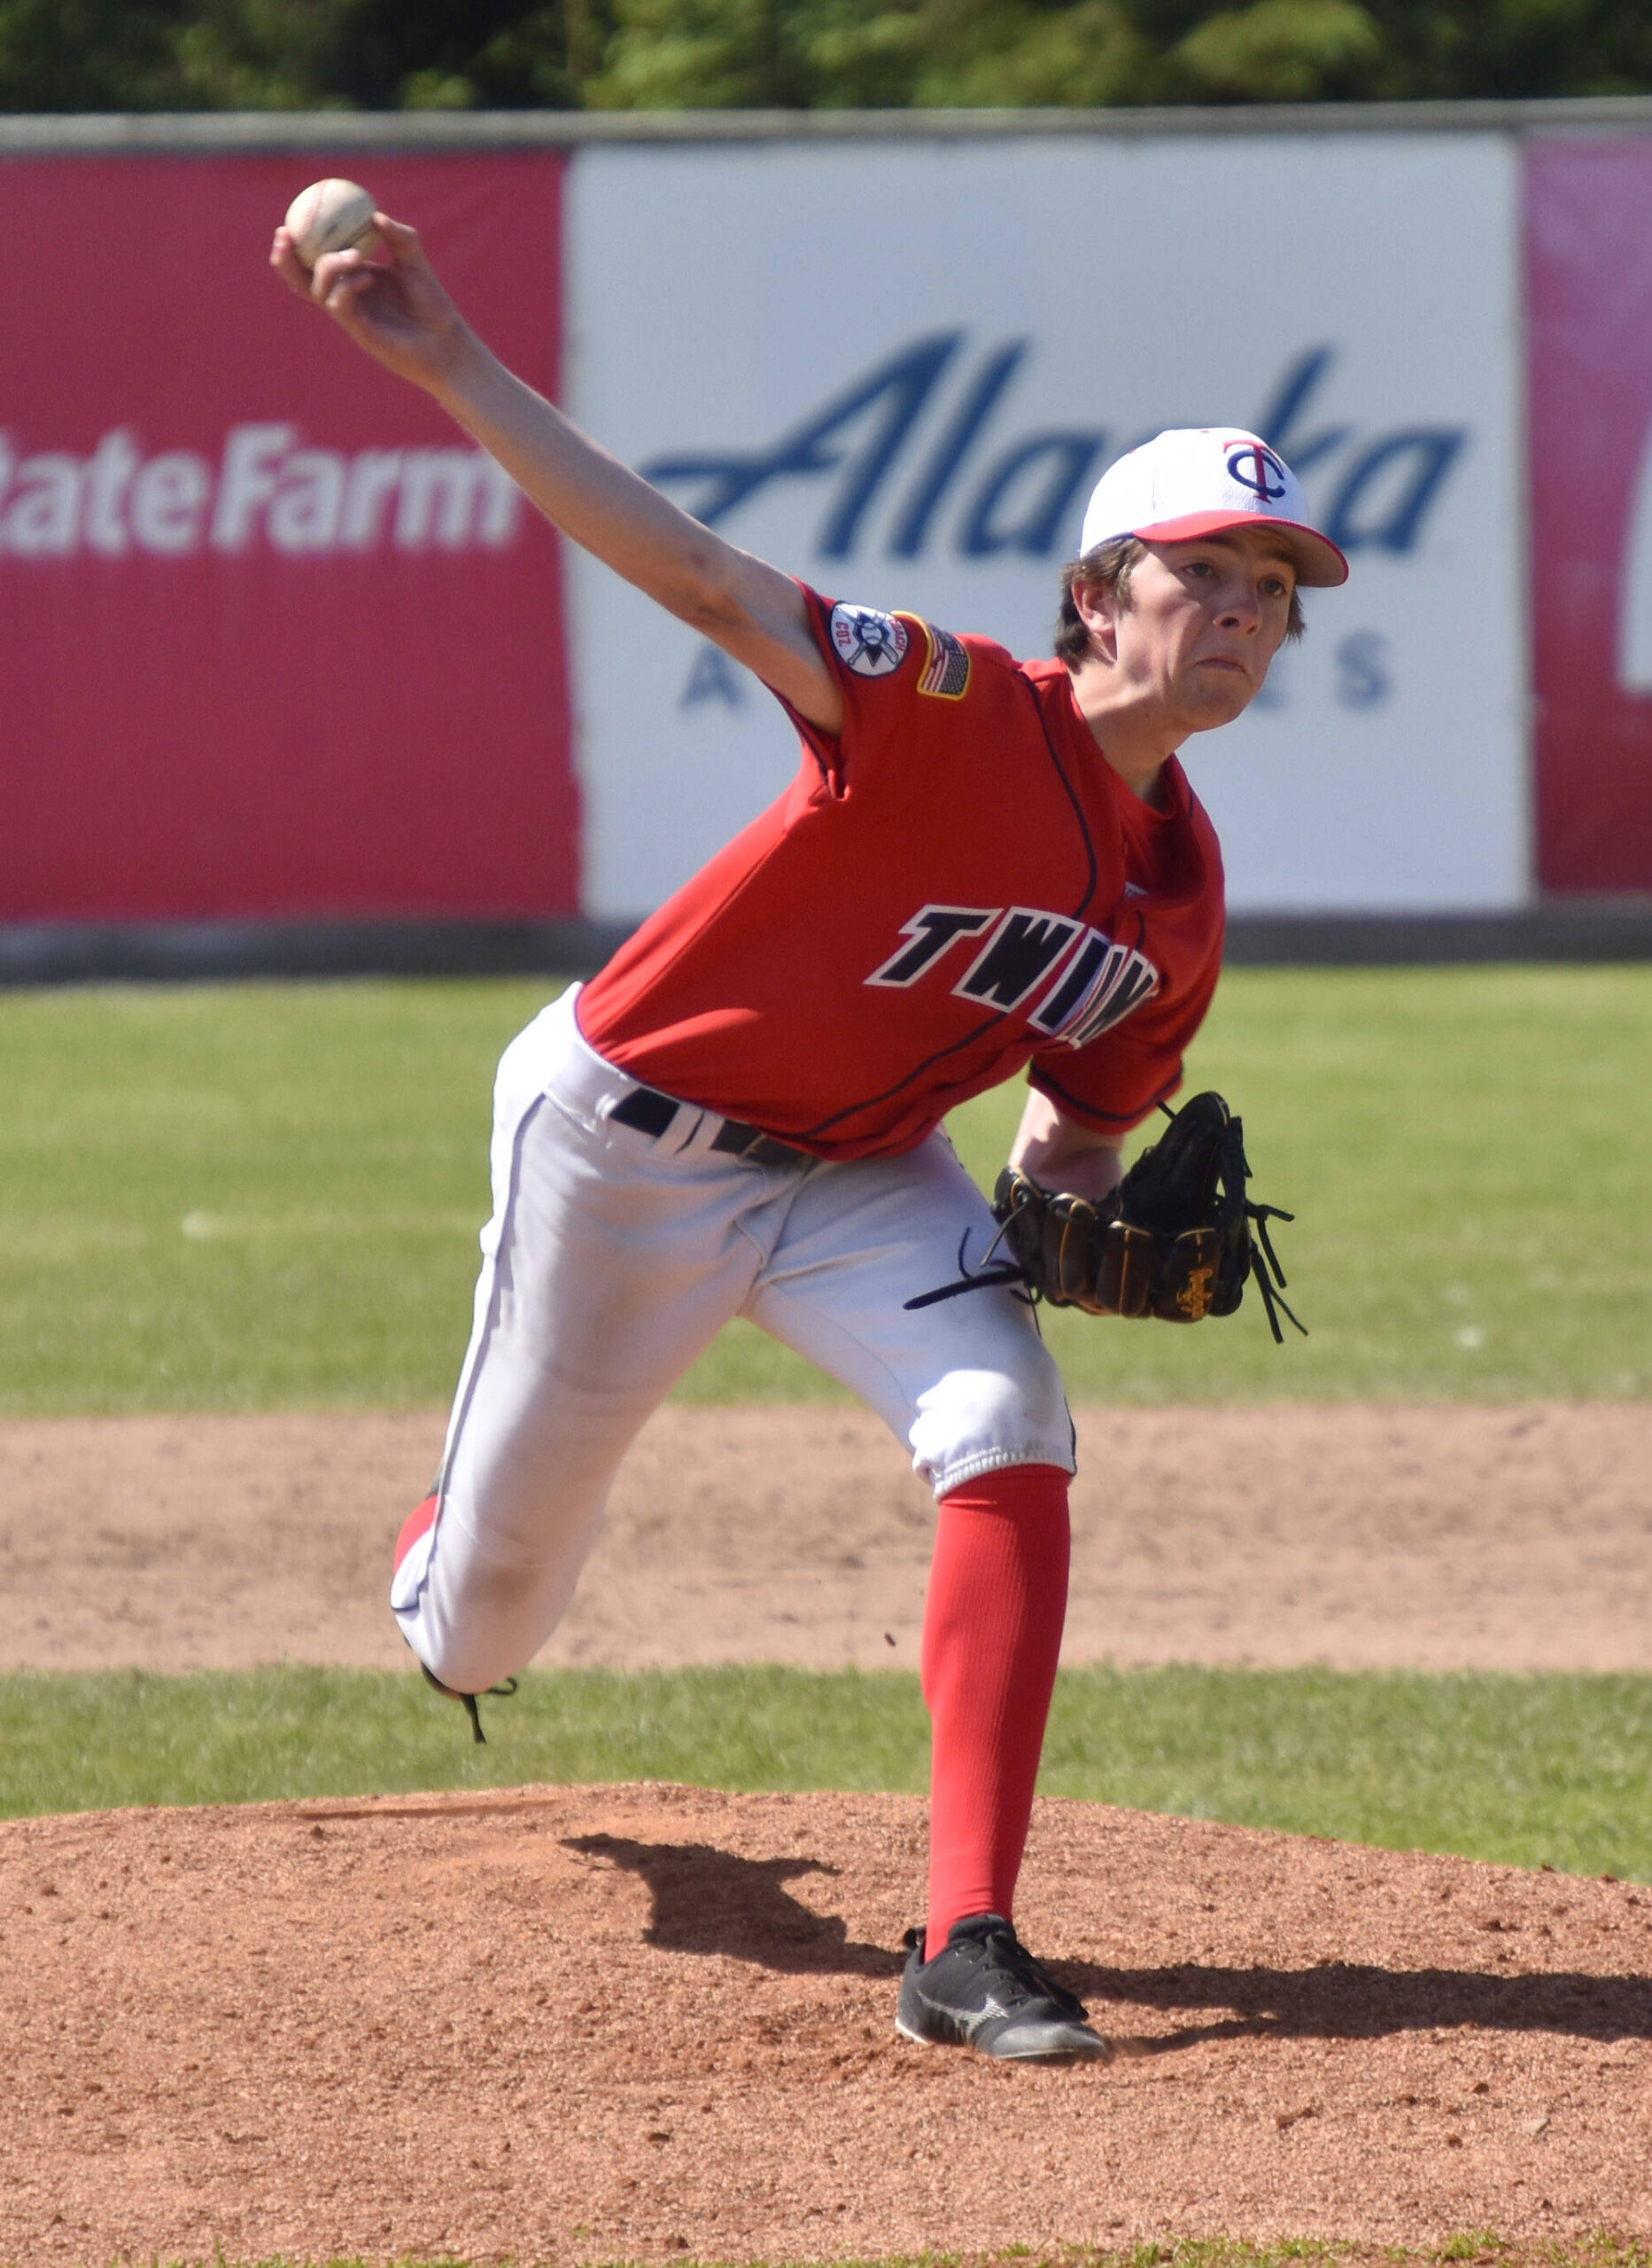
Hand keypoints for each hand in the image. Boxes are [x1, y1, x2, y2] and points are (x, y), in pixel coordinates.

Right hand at [269, 211, 474, 397]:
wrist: (447, 341)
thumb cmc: (432, 305)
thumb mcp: (416, 262)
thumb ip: (400, 237)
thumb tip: (376, 216)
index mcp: (352, 278)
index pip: (314, 260)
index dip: (298, 243)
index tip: (290, 219)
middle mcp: (345, 296)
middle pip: (300, 280)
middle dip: (284, 258)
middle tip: (284, 233)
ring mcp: (350, 315)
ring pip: (317, 290)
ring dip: (328, 266)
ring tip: (355, 256)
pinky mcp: (359, 332)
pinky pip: (339, 306)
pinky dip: (346, 287)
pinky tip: (367, 278)